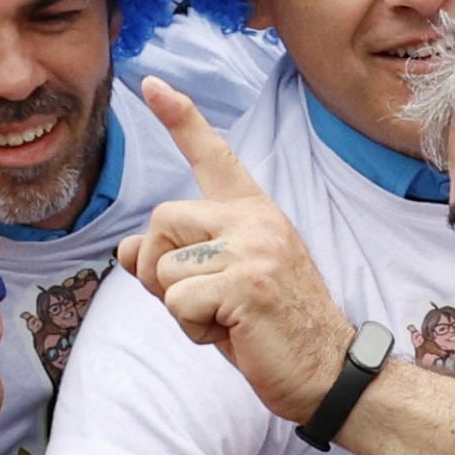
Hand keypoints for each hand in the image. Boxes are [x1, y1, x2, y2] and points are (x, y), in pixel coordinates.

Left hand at [121, 79, 357, 419]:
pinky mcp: (247, 283)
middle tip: (204, 302)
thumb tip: (128, 249)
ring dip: (179, 307)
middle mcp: (256, 219)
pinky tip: (231, 333)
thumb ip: (176, 262)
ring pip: (164, 267)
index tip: (151, 83)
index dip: (180, 119)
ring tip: (225, 319)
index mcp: (254, 212)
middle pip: (162, 221)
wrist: (325, 371)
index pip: (213, 156)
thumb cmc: (270, 331)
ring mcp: (254, 248)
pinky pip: (178, 301)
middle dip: (161, 270)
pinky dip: (192, 328)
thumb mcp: (217, 287)